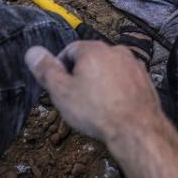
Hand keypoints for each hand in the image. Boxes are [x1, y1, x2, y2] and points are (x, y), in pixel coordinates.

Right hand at [25, 41, 162, 142]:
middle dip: (81, 75)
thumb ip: (46, 70)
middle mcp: (116, 50)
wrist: (136, 128)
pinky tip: (113, 105)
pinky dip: (117, 88)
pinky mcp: (144, 78)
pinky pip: (124, 79)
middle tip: (76, 98)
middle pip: (90, 58)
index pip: (69, 50)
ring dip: (100, 81)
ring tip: (96, 105)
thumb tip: (32, 52)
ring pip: (109, 69)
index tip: (60, 86)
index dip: (61, 69)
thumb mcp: (61, 92)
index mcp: (93, 49)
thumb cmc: (97, 111)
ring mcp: (133, 63)